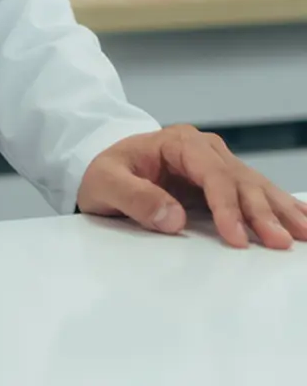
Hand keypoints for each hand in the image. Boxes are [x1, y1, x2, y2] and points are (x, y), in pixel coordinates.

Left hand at [78, 124, 306, 249]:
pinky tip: (301, 218)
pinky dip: (278, 204)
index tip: (236, 237)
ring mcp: (215, 163)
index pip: (211, 174)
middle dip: (261, 212)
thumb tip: (173, 218)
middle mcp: (203, 149)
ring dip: (279, 210)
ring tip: (303, 233)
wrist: (99, 161)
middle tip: (280, 242)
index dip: (226, 206)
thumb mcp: (105, 183)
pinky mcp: (220, 181)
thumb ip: (135, 198)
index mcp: (177, 143)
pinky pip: (253, 191)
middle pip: (239, 179)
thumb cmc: (102, 170)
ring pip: (254, 185)